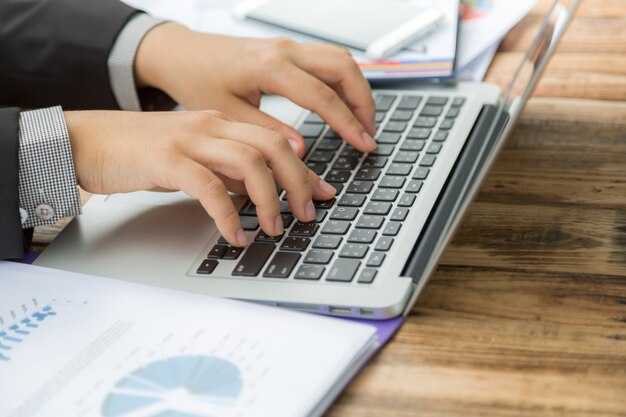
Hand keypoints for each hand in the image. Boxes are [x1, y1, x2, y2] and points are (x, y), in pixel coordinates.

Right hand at [64, 110, 335, 245]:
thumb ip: (228, 172)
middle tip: (305, 214)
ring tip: (274, 228)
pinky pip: (210, 187)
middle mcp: (212, 126)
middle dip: (298, 182)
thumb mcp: (195, 160)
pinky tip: (236, 235)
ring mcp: (190, 140)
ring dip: (269, 199)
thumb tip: (262, 194)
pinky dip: (229, 214)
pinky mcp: (167, 160)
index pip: (277, 142)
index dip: (305, 171)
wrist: (88, 141)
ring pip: (249, 162)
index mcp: (222, 124)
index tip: (324, 194)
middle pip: (273, 146)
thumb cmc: (141, 153)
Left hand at [134, 23, 376, 156]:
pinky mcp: (287, 49)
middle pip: (343, 66)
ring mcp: (288, 46)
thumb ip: (268, 132)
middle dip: (364, 101)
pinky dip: (342, 81)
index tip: (364, 144)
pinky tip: (342, 104)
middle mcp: (284, 50)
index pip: (323, 95)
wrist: (180, 53)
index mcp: (269, 66)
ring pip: (339, 59)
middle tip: (368, 134)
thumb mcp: (229, 114)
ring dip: (357, 88)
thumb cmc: (197, 79)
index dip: (348, 123)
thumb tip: (300, 152)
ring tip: (360, 122)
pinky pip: (326, 59)